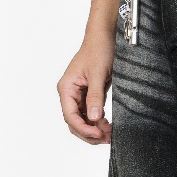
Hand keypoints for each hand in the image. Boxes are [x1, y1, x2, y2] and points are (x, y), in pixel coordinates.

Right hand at [58, 29, 114, 144]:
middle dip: (89, 133)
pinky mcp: (89, 96)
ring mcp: (79, 96)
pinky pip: (91, 114)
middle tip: (106, 139)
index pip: (71, 116)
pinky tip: (108, 126)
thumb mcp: (97, 74)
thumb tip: (94, 118)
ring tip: (110, 135)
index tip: (98, 134)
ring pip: (83, 121)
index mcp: (66, 88)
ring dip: (95, 129)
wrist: (105, 38)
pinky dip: (99, 122)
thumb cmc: (98, 50)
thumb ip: (95, 97)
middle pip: (75, 122)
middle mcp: (70, 94)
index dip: (84, 128)